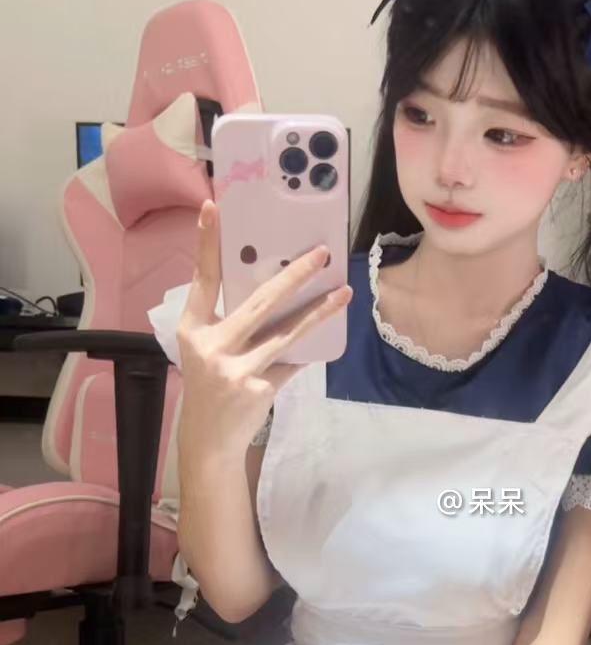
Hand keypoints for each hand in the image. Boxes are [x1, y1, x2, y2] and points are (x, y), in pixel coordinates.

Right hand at [176, 199, 352, 455]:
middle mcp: (211, 346)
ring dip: (318, 311)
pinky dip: (307, 350)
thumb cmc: (210, 384)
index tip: (212, 207)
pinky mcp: (259, 389)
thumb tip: (278, 288)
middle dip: (293, 276)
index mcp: (193, 329)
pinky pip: (292, 362)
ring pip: (286, 333)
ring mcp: (236, 370)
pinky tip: (327, 333)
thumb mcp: (206, 349)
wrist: (209, 438)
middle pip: (259, 303)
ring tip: (343, 292)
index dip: (206, 243)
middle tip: (320, 253)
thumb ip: (231, 321)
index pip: (203, 279)